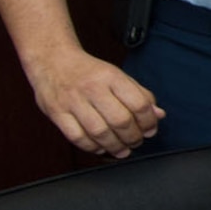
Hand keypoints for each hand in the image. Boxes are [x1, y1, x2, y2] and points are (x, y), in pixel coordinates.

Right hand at [26, 47, 163, 157]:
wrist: (52, 59)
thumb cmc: (89, 71)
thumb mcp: (118, 76)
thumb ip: (140, 94)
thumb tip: (158, 114)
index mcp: (111, 77)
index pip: (139, 103)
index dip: (149, 122)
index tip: (150, 130)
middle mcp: (92, 88)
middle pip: (120, 120)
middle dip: (133, 137)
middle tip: (136, 142)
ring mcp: (72, 101)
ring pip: (99, 132)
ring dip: (115, 146)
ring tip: (122, 150)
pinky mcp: (57, 112)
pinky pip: (77, 137)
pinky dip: (92, 147)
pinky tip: (101, 147)